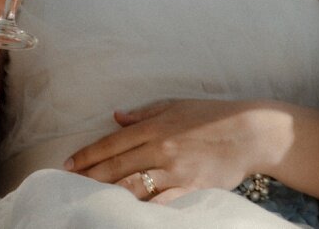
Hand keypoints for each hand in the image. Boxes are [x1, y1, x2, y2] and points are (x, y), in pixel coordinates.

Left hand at [65, 99, 289, 203]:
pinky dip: (141, 209)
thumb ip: (145, 112)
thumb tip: (116, 117)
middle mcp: (162, 148)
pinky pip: (160, 203)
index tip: (67, 165)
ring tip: (89, 201)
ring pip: (133, 187)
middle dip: (88, 178)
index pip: (112, 143)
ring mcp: (176, 170)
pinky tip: (125, 213)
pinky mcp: (191, 188)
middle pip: (116, 167)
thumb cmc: (213, 116)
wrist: (251, 132)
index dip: (87, 155)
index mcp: (157, 126)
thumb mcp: (178, 105)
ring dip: (108, 195)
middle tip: (68, 186)